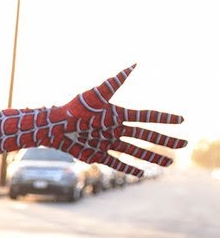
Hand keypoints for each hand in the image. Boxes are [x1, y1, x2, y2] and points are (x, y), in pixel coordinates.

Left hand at [46, 65, 186, 176]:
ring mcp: (108, 143)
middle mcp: (116, 130)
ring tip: (169, 162)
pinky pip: (117, 162)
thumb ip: (116, 81)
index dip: (163, 119)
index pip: (146, 117)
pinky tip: (142, 173)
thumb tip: (135, 64)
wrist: (54, 125)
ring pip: (135, 151)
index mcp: (118, 115)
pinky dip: (129, 168)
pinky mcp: (98, 155)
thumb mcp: (96, 94)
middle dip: (164, 140)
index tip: (181, 120)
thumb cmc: (75, 107)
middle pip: (146, 136)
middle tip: (183, 144)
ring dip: (152, 157)